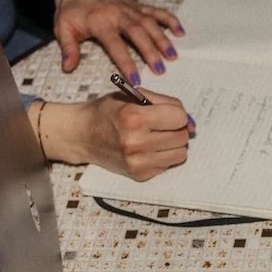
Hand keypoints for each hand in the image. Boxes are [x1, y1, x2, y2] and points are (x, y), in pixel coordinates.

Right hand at [36, 91, 194, 180]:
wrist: (81, 135)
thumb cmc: (107, 112)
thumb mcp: (131, 96)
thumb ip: (162, 103)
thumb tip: (189, 122)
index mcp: (133, 117)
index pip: (179, 117)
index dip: (177, 114)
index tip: (169, 114)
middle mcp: (136, 142)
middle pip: (182, 137)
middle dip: (176, 129)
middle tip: (162, 126)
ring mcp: (138, 162)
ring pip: (180, 154)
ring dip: (173, 145)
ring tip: (156, 137)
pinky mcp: (139, 175)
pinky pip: (168, 165)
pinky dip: (163, 156)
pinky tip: (148, 149)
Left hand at [52, 0, 183, 83]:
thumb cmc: (72, 11)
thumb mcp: (63, 29)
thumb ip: (68, 49)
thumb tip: (68, 67)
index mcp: (101, 22)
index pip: (116, 45)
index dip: (127, 63)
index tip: (136, 80)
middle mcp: (118, 14)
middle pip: (138, 34)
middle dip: (150, 52)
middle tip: (161, 69)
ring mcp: (130, 9)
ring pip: (150, 23)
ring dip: (163, 39)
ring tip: (172, 56)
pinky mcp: (138, 6)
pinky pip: (156, 11)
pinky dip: (169, 20)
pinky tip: (180, 32)